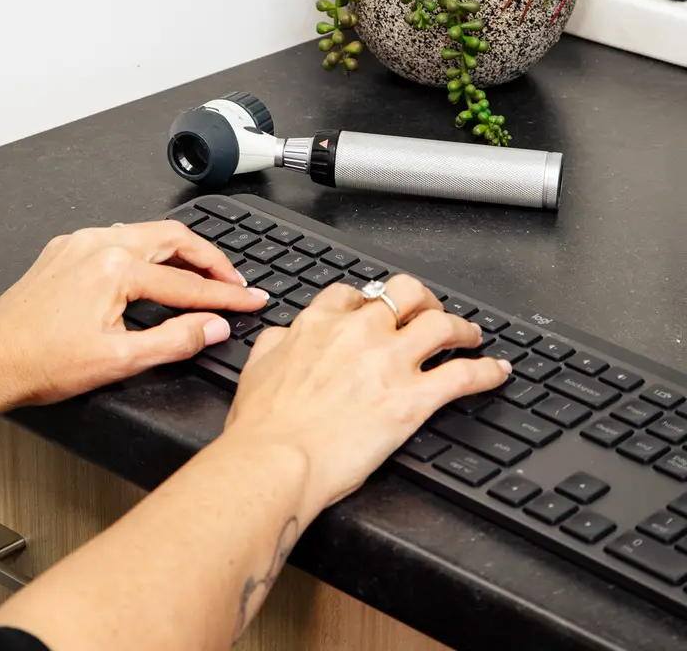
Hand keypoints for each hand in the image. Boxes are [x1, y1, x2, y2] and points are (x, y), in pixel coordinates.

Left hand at [0, 219, 268, 425]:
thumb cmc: (41, 364)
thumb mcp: (119, 361)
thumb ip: (176, 340)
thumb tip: (214, 326)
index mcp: (115, 268)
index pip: (187, 282)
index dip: (226, 295)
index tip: (252, 300)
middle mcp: (98, 243)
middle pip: (173, 238)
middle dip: (209, 259)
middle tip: (234, 280)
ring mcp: (79, 243)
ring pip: (145, 234)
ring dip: (178, 252)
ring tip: (202, 275)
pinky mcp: (64, 250)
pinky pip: (117, 239)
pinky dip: (146, 252)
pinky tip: (153, 270)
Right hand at [223, 276, 510, 520]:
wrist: (275, 461)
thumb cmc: (262, 426)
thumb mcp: (258, 366)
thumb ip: (278, 343)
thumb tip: (286, 336)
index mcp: (321, 323)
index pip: (356, 293)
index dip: (374, 300)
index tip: (382, 310)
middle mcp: (360, 332)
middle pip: (406, 292)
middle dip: (423, 299)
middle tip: (430, 313)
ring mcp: (390, 363)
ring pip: (441, 324)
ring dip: (461, 327)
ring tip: (470, 335)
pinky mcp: (413, 399)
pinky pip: (463, 375)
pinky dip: (486, 371)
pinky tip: (497, 371)